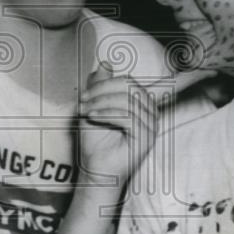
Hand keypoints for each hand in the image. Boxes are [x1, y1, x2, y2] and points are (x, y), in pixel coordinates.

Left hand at [76, 61, 158, 188]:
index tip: (83, 95)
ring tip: (85, 112)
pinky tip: (92, 117)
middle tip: (83, 101)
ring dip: (101, 103)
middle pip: (129, 87)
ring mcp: (150, 126)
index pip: (128, 81)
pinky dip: (107, 114)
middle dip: (102, 91)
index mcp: (140, 103)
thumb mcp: (94, 107)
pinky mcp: (146, 138)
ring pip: (127, 101)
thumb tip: (105, 62)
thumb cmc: (96, 141)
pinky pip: (128, 117)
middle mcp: (150, 113)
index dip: (104, 83)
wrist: (94, 170)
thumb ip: (100, 85)